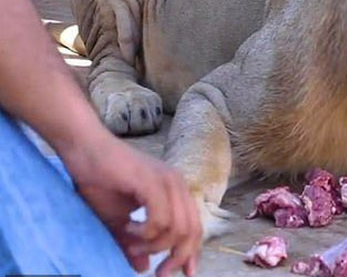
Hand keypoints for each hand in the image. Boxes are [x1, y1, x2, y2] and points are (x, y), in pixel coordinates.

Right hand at [61, 131, 201, 276]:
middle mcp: (178, 185)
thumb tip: (143, 268)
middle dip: (176, 257)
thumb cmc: (100, 181)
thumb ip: (133, 243)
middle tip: (157, 272)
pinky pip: (161, 218)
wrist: (84, 150)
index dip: (192, 253)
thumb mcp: (117, 220)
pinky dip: (146, 231)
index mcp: (175, 192)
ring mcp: (167, 181)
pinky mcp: (152, 182)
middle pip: (191, 231)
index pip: (195, 227)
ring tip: (131, 242)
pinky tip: (129, 227)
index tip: (185, 275)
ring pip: (177, 228)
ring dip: (154, 244)